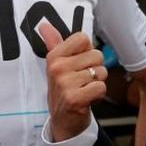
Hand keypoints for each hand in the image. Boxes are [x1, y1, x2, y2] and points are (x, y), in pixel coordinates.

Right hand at [40, 22, 106, 141]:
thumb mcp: (55, 65)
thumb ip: (54, 42)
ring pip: (101, 71)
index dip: (86, 51)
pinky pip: (101, 87)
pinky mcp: (75, 98)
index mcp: (54, 56)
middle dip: (95, 68)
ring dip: (97, 83)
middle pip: (96, 55)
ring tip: (84, 89)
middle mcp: (58, 68)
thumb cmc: (63, 90)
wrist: (62, 120)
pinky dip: (98, 94)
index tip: (78, 62)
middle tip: (82, 80)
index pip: (82, 38)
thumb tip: (44, 25)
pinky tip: (87, 98)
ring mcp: (65, 83)